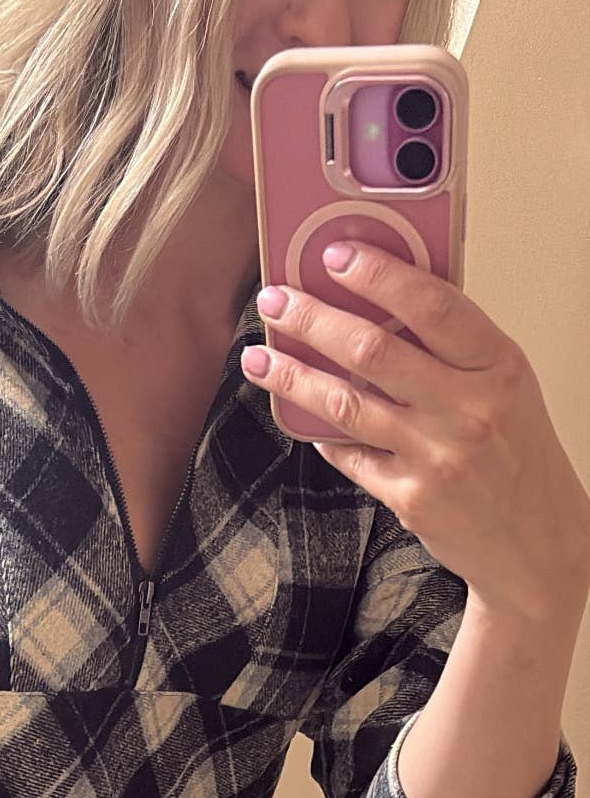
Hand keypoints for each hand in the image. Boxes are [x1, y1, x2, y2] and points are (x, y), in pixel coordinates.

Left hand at [242, 241, 589, 625]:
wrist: (537, 542)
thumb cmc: (518, 453)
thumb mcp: (505, 385)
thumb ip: (454, 348)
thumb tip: (383, 301)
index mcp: (497, 366)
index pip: (432, 305)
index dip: (378, 275)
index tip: (334, 255)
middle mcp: (467, 409)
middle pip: (373, 351)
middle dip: (312, 320)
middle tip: (275, 302)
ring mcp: (436, 456)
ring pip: (345, 404)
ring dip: (293, 377)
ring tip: (260, 358)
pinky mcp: (410, 498)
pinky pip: (350, 456)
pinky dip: (322, 435)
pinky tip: (301, 417)